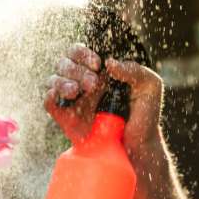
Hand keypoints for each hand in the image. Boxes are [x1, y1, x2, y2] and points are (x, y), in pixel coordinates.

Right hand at [43, 45, 165, 165]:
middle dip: (75, 69)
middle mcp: (82, 82)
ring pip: (53, 79)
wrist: (137, 147)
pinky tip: (64, 98)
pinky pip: (48, 101)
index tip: (97, 65)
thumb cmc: (145, 116)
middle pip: (64, 62)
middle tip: (93, 84)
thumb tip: (109, 63)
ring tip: (76, 91)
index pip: (79, 51)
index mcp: (99, 71)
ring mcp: (73, 99)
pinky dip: (51, 96)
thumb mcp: (150, 87)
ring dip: (62, 81)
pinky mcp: (65, 116)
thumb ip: (135, 70)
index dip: (83, 53)